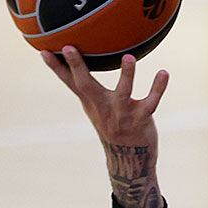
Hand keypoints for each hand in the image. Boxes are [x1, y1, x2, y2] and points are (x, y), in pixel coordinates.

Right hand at [42, 48, 167, 149]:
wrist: (130, 159)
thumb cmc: (112, 125)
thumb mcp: (95, 107)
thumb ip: (87, 86)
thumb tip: (75, 62)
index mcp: (91, 102)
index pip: (69, 82)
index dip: (56, 67)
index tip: (44, 50)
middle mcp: (103, 107)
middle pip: (86, 86)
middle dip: (78, 66)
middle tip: (70, 48)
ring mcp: (122, 113)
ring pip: (123, 92)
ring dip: (127, 75)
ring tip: (129, 57)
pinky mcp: (142, 118)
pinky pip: (151, 101)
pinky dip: (158, 87)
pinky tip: (163, 72)